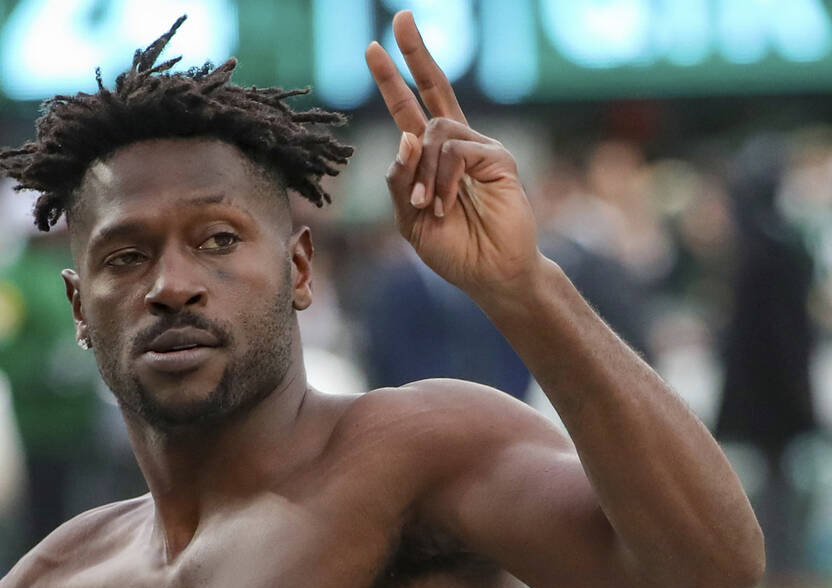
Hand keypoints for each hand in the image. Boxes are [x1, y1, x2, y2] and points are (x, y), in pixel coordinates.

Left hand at [366, 11, 540, 297]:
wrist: (488, 275)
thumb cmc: (452, 249)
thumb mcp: (407, 218)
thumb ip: (399, 180)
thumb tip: (405, 135)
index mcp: (431, 156)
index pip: (410, 107)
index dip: (393, 78)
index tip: (375, 47)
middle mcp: (456, 144)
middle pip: (435, 87)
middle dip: (415, 53)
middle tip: (400, 19)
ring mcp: (479, 148)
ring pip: (434, 133)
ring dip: (422, 173)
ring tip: (428, 207)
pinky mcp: (499, 158)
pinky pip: (457, 153)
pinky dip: (443, 181)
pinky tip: (445, 204)